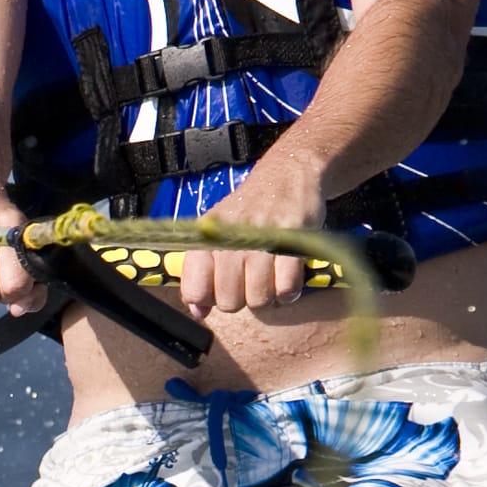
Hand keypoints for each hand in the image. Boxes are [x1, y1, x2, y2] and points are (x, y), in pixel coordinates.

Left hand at [171, 152, 325, 317]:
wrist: (286, 175)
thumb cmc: (249, 210)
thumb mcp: (217, 231)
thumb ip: (203, 272)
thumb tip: (198, 311)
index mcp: (207, 237)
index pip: (195, 289)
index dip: (206, 301)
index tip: (217, 294)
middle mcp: (230, 237)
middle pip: (229, 301)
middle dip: (241, 300)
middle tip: (249, 283)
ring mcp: (261, 238)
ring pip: (258, 298)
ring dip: (267, 297)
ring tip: (269, 279)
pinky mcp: (291, 239)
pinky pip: (286, 288)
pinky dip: (289, 292)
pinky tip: (287, 278)